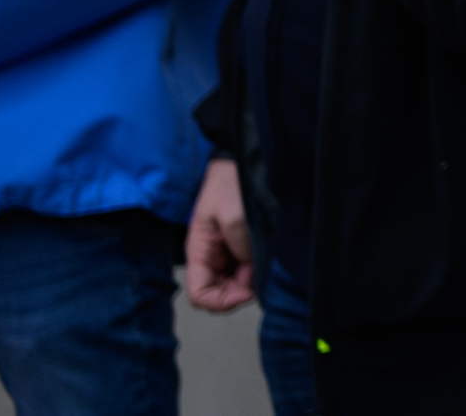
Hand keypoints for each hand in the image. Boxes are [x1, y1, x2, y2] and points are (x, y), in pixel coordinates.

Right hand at [185, 157, 255, 310]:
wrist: (242, 163)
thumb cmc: (230, 183)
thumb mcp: (232, 214)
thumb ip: (240, 246)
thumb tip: (250, 271)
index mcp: (199, 252)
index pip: (199, 294)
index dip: (220, 301)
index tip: (244, 292)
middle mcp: (212, 258)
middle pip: (218, 294)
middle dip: (237, 293)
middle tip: (257, 277)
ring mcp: (228, 255)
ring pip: (235, 286)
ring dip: (249, 282)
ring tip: (262, 262)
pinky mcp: (244, 249)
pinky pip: (248, 272)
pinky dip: (257, 272)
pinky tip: (266, 258)